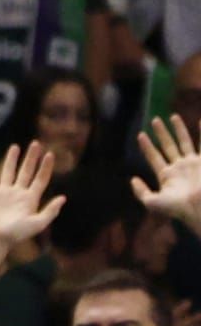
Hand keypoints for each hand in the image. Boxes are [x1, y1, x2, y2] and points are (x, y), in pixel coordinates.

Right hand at [0, 142, 64, 252]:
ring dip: (11, 160)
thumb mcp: (36, 224)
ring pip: (8, 172)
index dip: (46, 167)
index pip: (40, 179)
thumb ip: (50, 212)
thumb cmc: (14, 235)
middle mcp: (17, 194)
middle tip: (36, 144)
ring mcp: (2, 194)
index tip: (50, 154)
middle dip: (31, 158)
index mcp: (29, 199)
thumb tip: (63, 198)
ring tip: (15, 147)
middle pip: (26, 171)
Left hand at [134, 115, 200, 236]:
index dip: (146, 146)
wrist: (198, 208)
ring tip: (173, 116)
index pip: (153, 157)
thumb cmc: (176, 208)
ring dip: (179, 129)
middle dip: (161, 133)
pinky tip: (200, 120)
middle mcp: (179, 167)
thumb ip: (140, 192)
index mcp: (166, 176)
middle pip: (168, 146)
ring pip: (184, 142)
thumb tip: (132, 179)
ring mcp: (193, 164)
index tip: (140, 135)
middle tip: (155, 120)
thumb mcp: (152, 202)